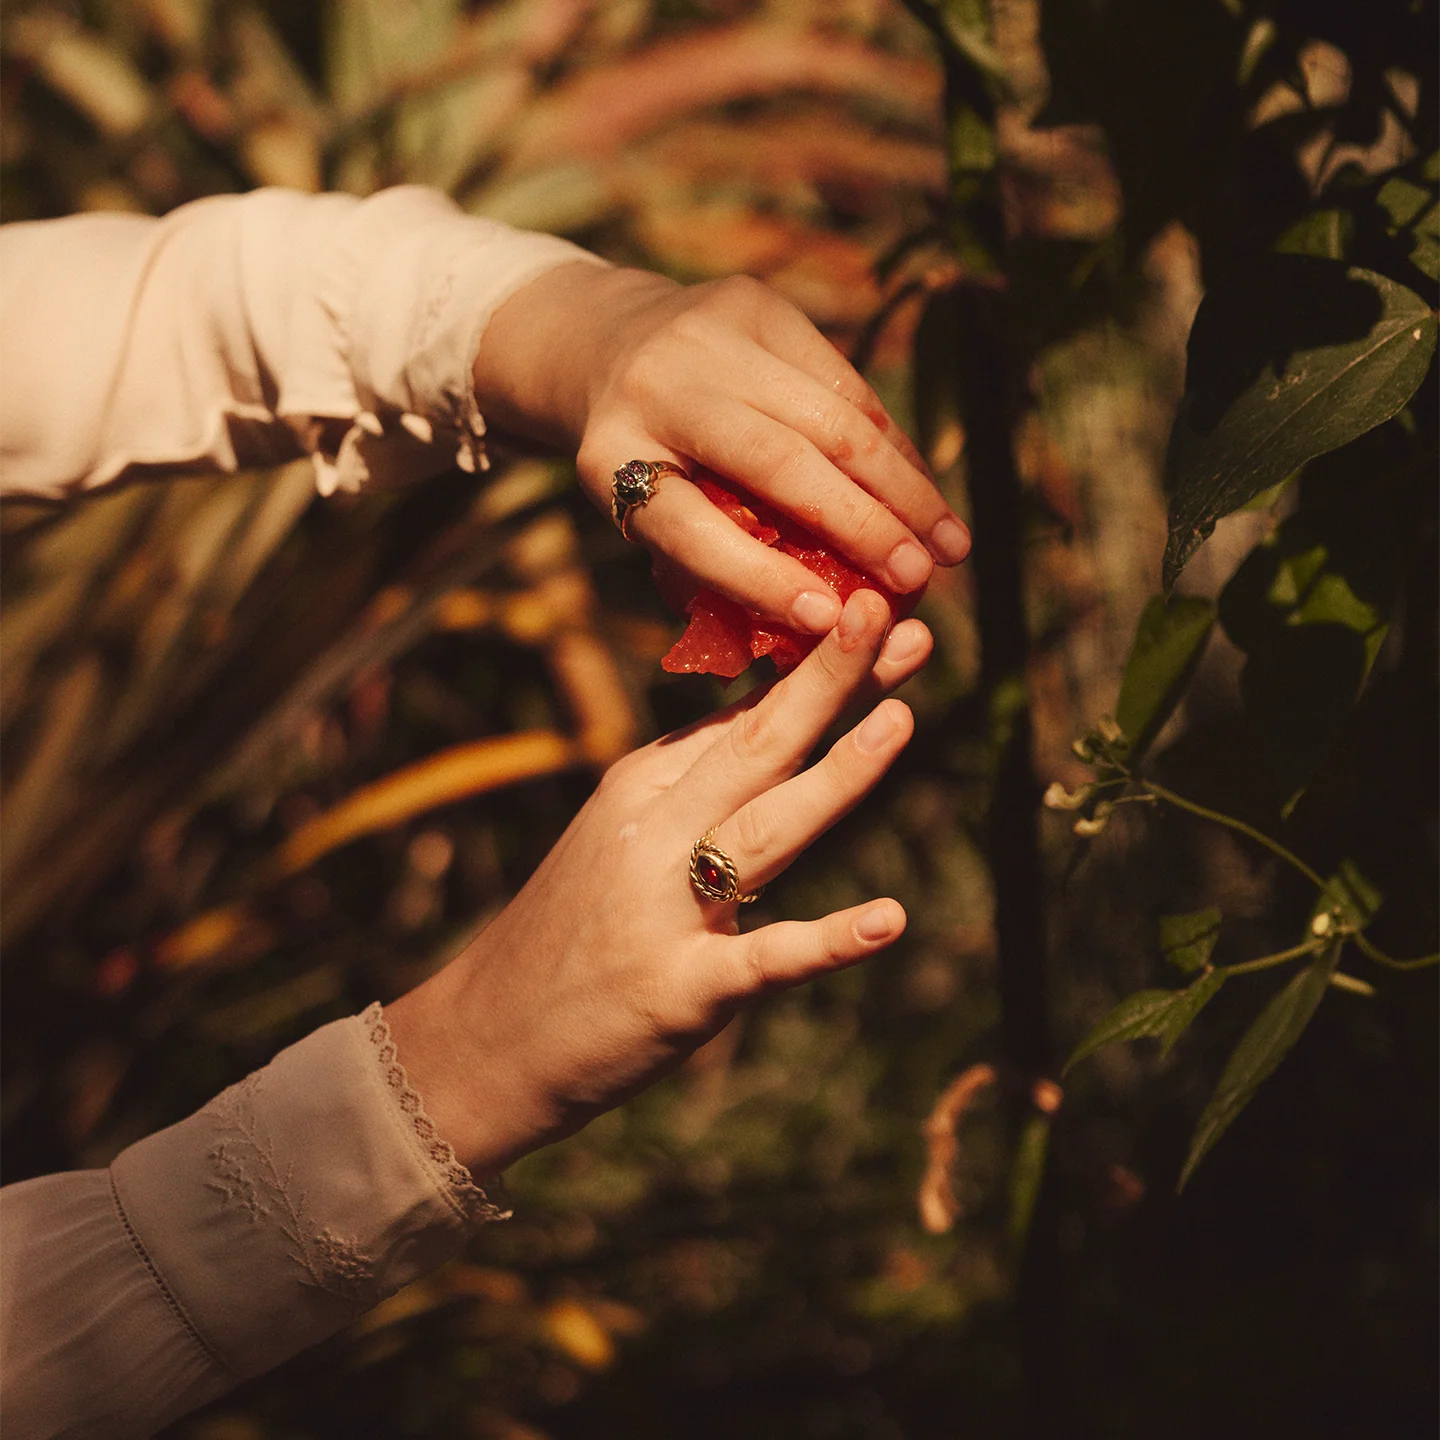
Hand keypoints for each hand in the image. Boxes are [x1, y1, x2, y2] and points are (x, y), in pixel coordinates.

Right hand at [383, 592, 925, 1173]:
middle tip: (900, 614)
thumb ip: (692, 780)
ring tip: (903, 718)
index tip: (871, 605)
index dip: (814, 663)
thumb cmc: (570, 931)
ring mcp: (664, 909)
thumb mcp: (619, 835)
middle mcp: (652, 833)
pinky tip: (888, 920)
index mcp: (641, 788)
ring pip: (766, 828)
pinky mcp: (680, 989)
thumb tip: (770, 714)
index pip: (742, 713)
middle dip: (833, 678)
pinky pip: (764, 959)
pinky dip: (827, 940)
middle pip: (758, 746)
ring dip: (838, 773)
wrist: (486, 1039)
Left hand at [473, 262, 969, 637]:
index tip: (827, 621)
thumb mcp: (643, 513)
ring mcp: (709, 335)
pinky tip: (925, 492)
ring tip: (950, 547)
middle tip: (919, 582)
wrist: (605, 340)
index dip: (758, 578)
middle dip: (863, 528)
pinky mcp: (757, 302)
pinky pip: (847, 384)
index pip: (689, 529)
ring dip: (904, 488)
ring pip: (831, 418)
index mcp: (613, 458)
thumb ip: (707, 562)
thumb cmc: (641, 459)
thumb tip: (814, 624)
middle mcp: (657, 388)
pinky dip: (895, 445)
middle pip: (777, 464)